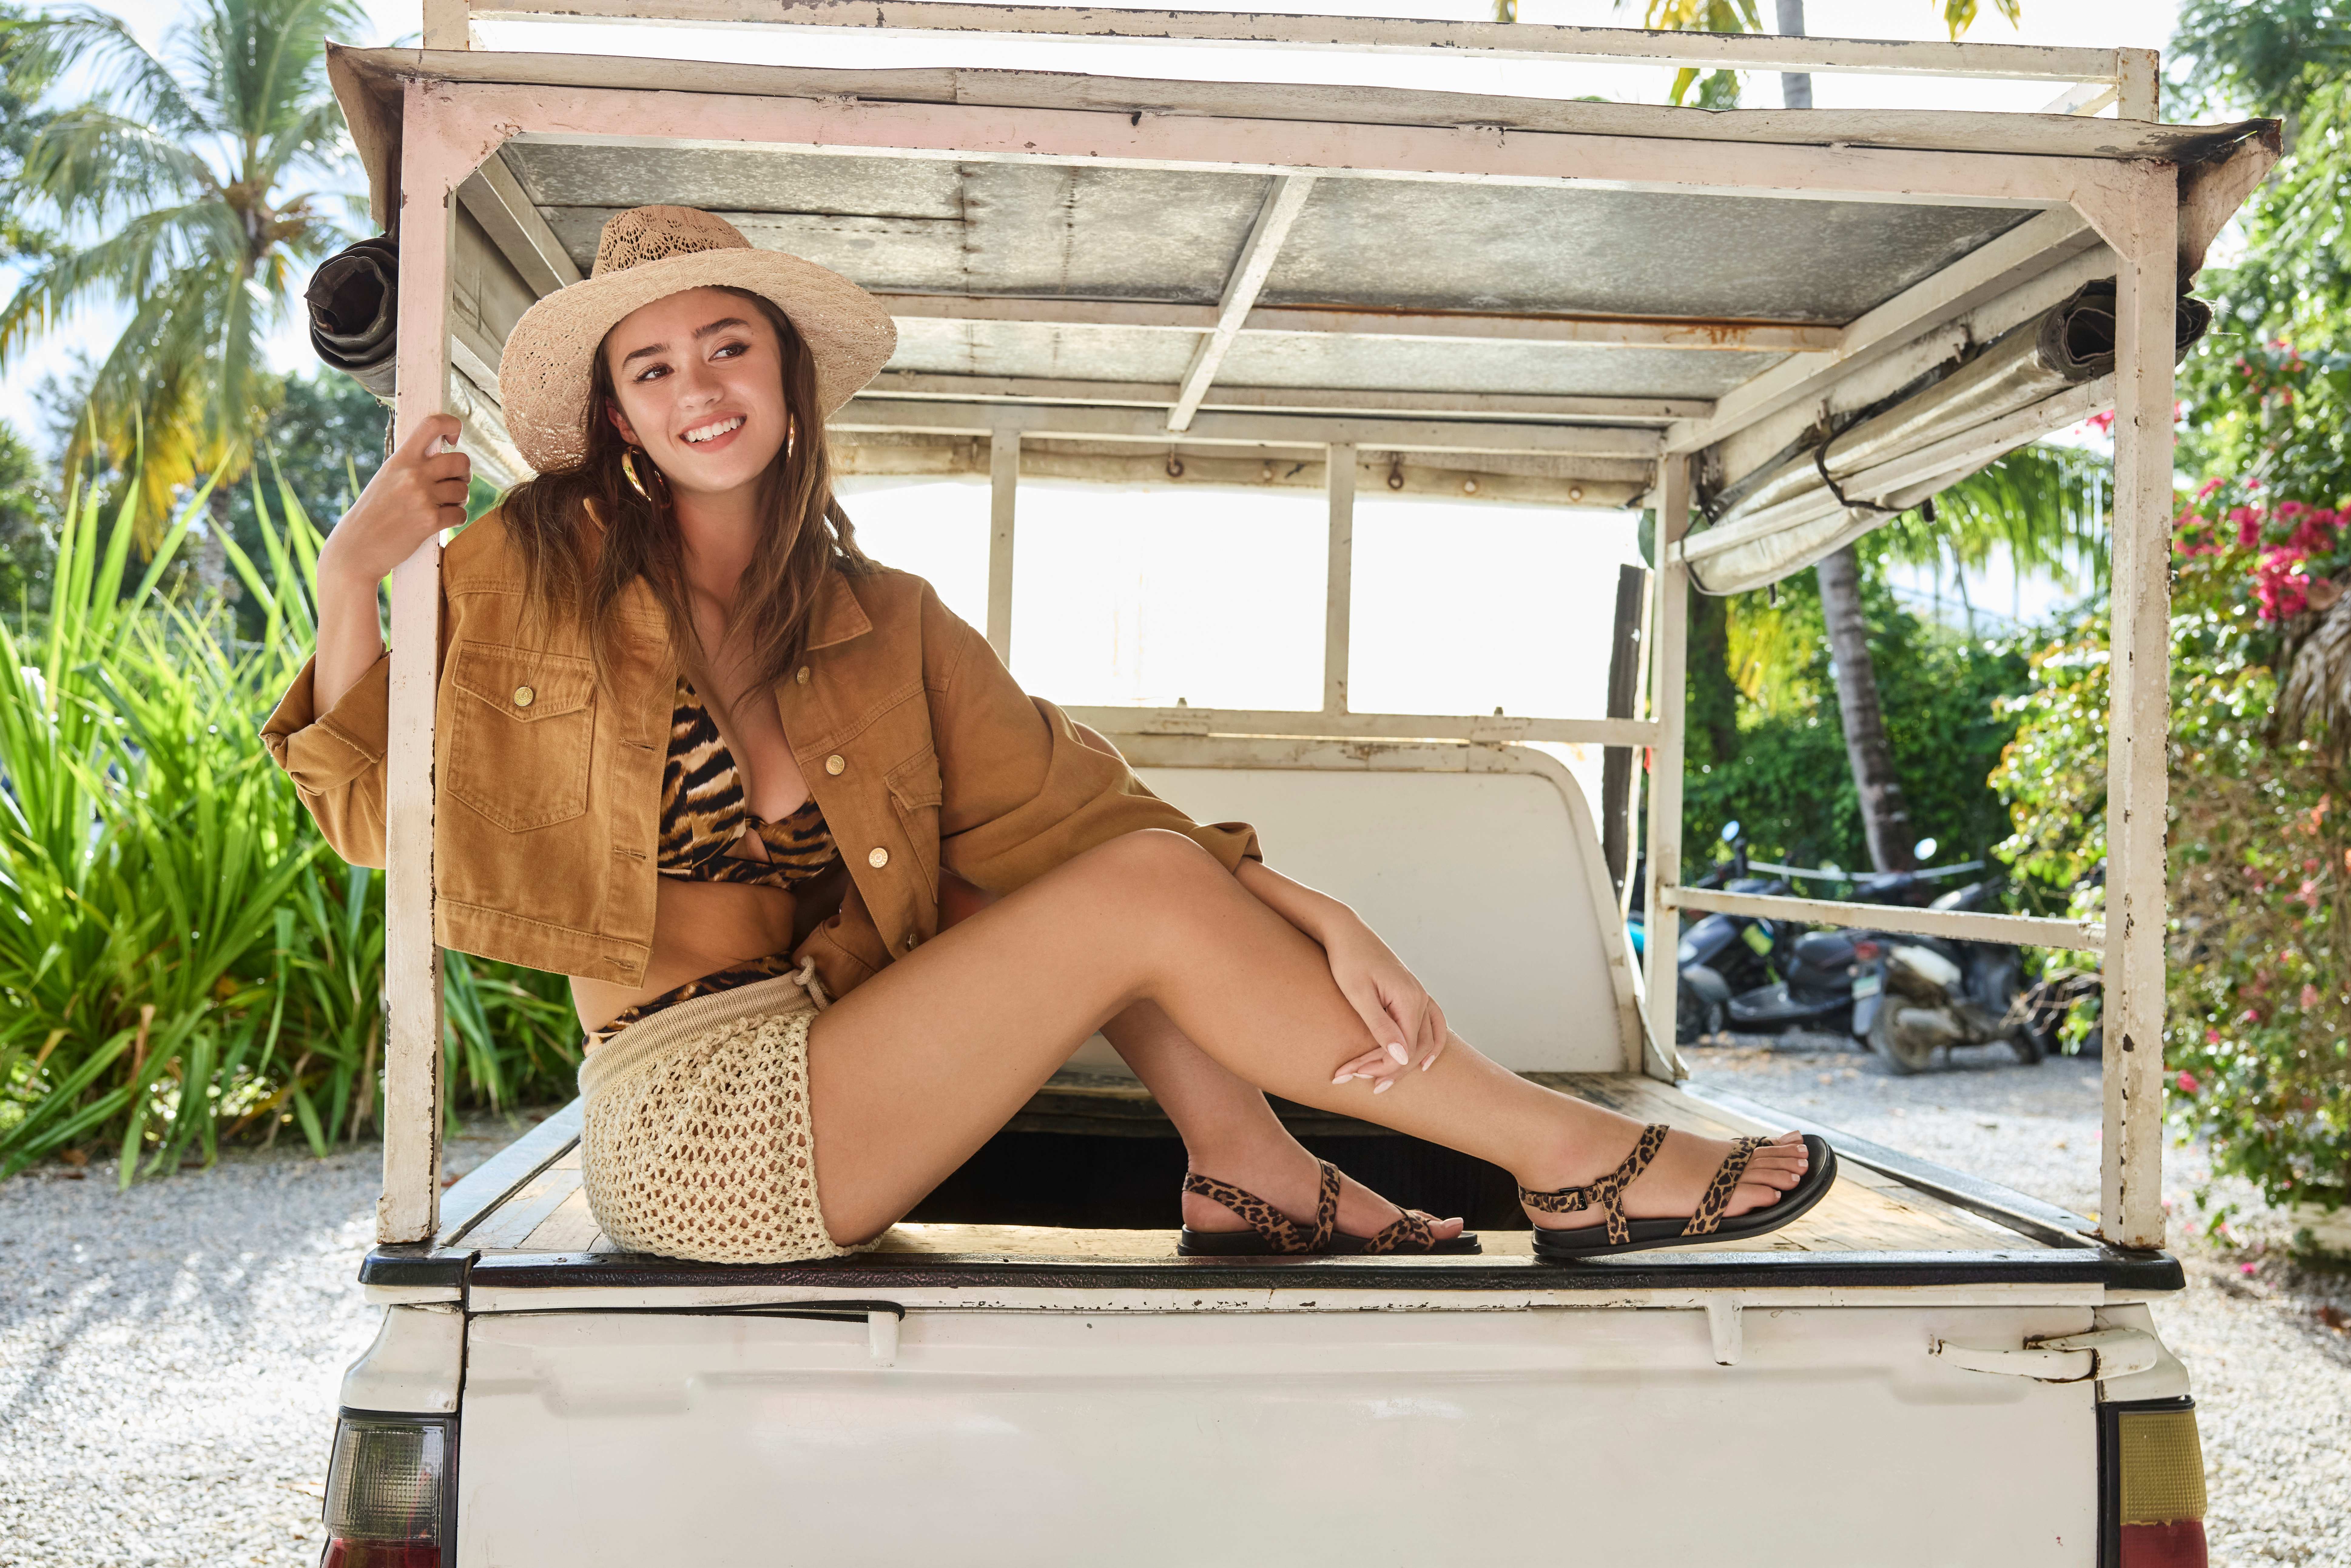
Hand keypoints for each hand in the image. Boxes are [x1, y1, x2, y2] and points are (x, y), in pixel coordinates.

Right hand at [317, 413, 470, 590]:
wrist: (357, 547)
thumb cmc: (374, 512)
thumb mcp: (388, 478)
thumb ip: (411, 464)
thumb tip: (444, 454)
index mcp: (401, 458)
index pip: (432, 424)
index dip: (452, 425)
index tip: (454, 439)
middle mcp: (413, 473)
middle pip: (461, 461)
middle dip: (464, 474)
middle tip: (454, 484)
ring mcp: (422, 496)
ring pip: (463, 490)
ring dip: (459, 500)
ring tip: (440, 506)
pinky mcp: (430, 520)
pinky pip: (460, 514)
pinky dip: (455, 519)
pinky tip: (439, 522)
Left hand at [1320, 916, 1450, 1093]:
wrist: (1345, 931)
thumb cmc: (1347, 960)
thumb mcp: (1359, 995)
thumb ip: (1381, 1026)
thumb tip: (1401, 1056)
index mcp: (1409, 999)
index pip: (1405, 1048)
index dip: (1383, 1067)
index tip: (1354, 1075)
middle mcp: (1420, 998)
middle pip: (1416, 1048)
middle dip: (1390, 1069)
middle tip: (1363, 1084)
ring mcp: (1419, 995)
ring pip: (1425, 1040)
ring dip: (1407, 1063)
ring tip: (1387, 1082)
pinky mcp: (1412, 993)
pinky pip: (1432, 1024)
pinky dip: (1431, 1044)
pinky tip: (1426, 1061)